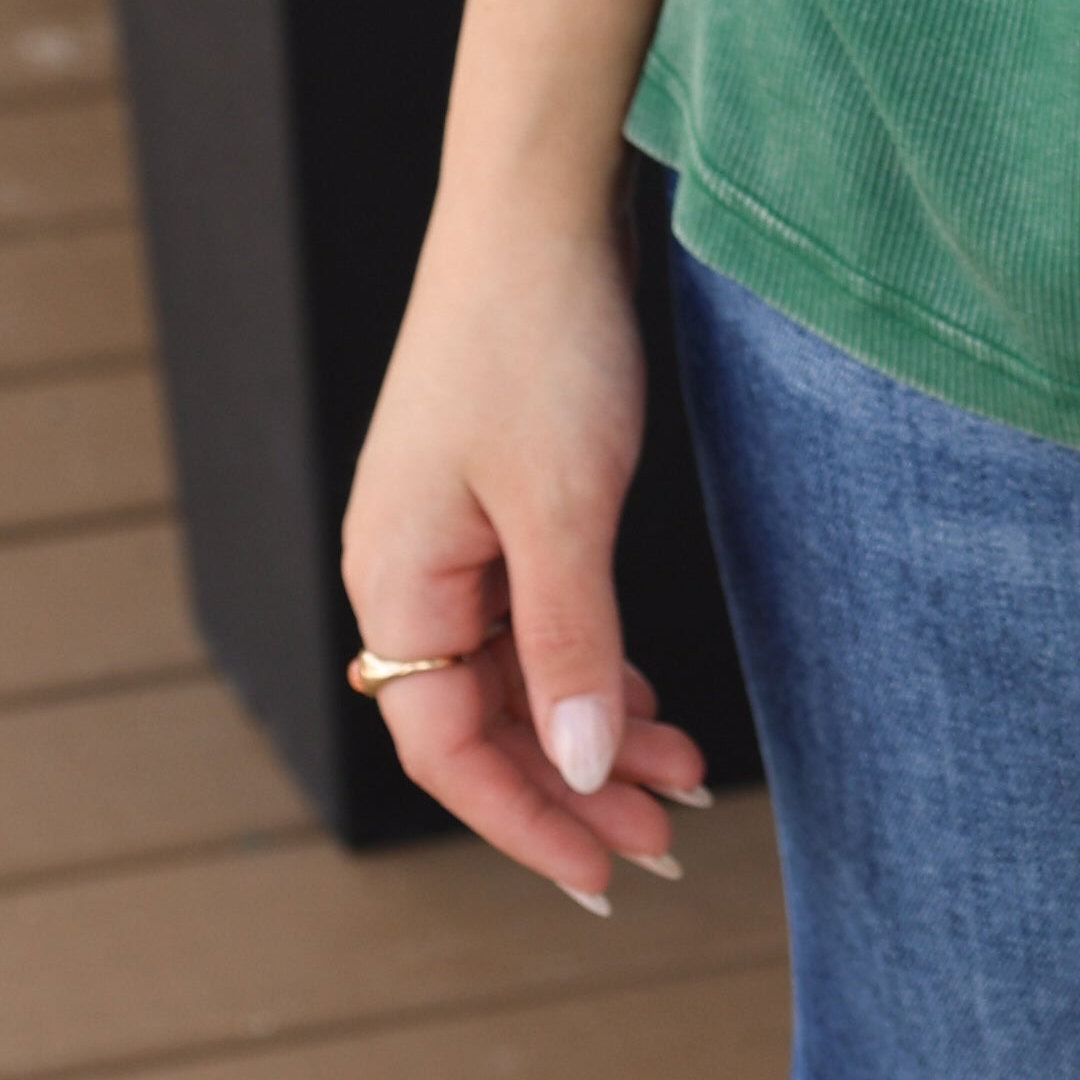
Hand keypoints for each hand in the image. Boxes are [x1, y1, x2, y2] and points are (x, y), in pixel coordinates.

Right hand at [341, 186, 708, 905]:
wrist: (537, 202)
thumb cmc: (540, 341)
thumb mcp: (564, 506)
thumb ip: (570, 643)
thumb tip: (574, 772)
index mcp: (396, 580)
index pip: (450, 749)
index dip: (529, 821)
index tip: (607, 877)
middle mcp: (405, 568)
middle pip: (484, 720)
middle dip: (575, 787)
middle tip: (669, 840)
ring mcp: (445, 533)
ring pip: (515, 672)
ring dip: (592, 729)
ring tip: (684, 777)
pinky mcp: (489, 496)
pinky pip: (530, 616)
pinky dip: (590, 663)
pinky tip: (646, 699)